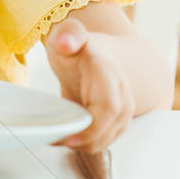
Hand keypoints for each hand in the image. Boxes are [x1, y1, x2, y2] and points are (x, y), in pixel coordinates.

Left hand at [44, 17, 134, 153]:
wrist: (101, 53)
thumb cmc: (81, 48)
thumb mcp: (69, 34)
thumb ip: (68, 34)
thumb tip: (65, 42)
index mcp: (108, 72)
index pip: (109, 108)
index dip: (92, 128)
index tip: (70, 137)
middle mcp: (122, 92)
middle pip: (110, 129)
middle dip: (83, 140)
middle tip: (56, 139)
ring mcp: (124, 108)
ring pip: (107, 139)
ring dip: (82, 145)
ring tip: (58, 137)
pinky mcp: (119, 122)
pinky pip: (104, 140)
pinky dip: (86, 144)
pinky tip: (69, 137)